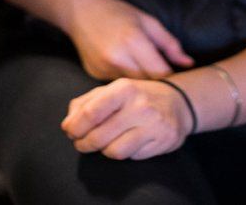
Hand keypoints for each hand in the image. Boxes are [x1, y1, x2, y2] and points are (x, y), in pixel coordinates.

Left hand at [61, 78, 193, 159]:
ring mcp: (153, 125)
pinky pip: (133, 157)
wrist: (178, 102)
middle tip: (80, 143)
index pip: (91, 112)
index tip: (69, 131)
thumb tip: (67, 124)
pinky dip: (124, 153)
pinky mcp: (163, 142)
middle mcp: (140, 106)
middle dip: (84, 143)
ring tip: (102, 144)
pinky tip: (125, 142)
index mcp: (124, 88)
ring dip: (103, 150)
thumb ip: (86, 103)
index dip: (76, 126)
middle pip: (100, 136)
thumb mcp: (111, 90)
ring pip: (115, 151)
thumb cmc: (136, 96)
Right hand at [66, 0, 192, 79]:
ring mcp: (105, 69)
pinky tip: (127, 70)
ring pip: (133, 87)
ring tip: (146, 74)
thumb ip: (169, 44)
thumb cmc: (118, 12)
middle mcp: (118, 58)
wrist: (81, 11)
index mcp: (133, 41)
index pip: (161, 73)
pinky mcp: (96, 75)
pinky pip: (118, 85)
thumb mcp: (147, 21)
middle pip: (148, 84)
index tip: (178, 77)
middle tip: (165, 78)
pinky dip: (126, 81)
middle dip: (158, 83)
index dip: (172, 77)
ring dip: (142, 84)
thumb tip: (189, 64)